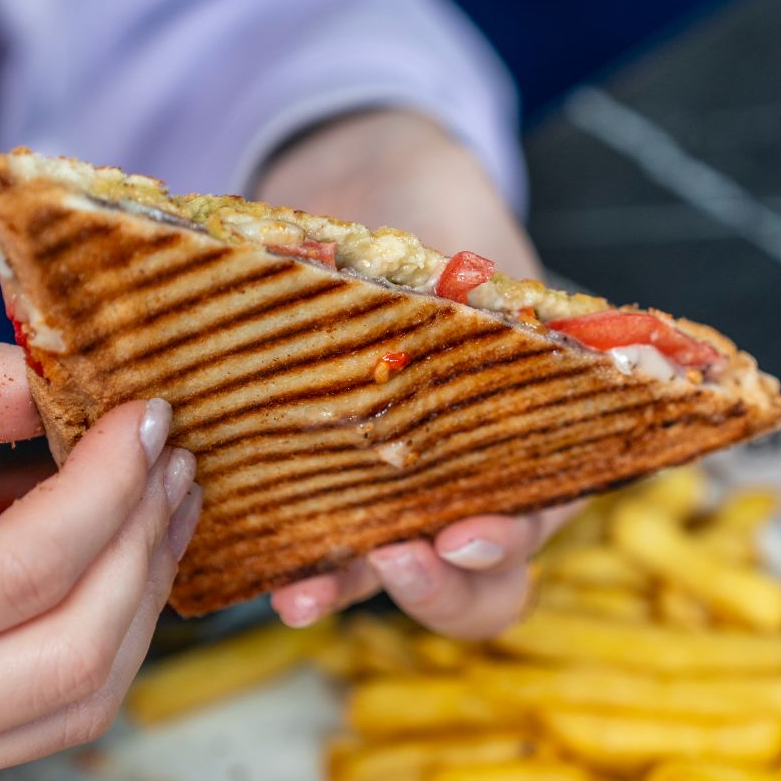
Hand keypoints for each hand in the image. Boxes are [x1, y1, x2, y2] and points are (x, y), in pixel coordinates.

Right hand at [0, 344, 200, 780]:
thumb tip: (63, 381)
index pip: (19, 573)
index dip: (108, 488)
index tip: (148, 417)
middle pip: (69, 656)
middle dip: (145, 546)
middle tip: (173, 461)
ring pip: (75, 711)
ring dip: (141, 602)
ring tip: (162, 506)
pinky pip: (36, 727)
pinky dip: (93, 641)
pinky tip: (105, 565)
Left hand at [255, 109, 575, 637]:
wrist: (368, 183)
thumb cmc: (444, 215)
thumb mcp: (472, 241)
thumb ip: (478, 282)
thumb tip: (464, 296)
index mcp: (533, 434)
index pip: (536, 517)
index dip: (508, 539)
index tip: (466, 534)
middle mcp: (466, 480)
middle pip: (474, 583)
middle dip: (438, 590)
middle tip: (397, 560)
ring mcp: (392, 491)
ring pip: (384, 576)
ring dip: (346, 591)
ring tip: (302, 596)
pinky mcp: (320, 481)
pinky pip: (309, 537)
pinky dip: (282, 556)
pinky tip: (245, 563)